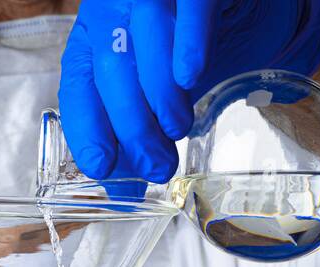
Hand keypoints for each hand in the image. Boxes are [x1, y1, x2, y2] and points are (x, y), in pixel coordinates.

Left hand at [59, 0, 319, 181]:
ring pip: (145, 37)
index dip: (86, 127)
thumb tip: (123, 196)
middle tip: (156, 165)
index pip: (78, 84)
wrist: (241, 7)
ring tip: (178, 127)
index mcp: (95, 39)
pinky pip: (190, 6)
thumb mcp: (155, 97)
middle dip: (132, 125)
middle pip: (110, 68)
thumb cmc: (185, 52)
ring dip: (159, 92)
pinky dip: (188, 42)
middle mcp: (115, 9)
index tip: (101, 166)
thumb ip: (136, 139)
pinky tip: (189, 76)